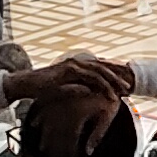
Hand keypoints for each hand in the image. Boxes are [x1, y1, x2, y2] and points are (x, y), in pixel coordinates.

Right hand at [7, 51, 135, 111]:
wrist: (26, 84)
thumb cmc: (42, 88)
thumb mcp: (63, 88)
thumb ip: (76, 88)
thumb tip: (88, 91)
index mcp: (77, 64)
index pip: (99, 68)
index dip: (112, 76)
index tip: (123, 84)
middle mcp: (77, 61)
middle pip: (103, 68)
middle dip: (118, 77)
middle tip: (130, 87)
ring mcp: (74, 64)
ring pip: (100, 72)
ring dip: (114, 82)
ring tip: (124, 91)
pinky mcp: (70, 71)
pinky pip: (91, 78)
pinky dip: (102, 86)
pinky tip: (110, 94)